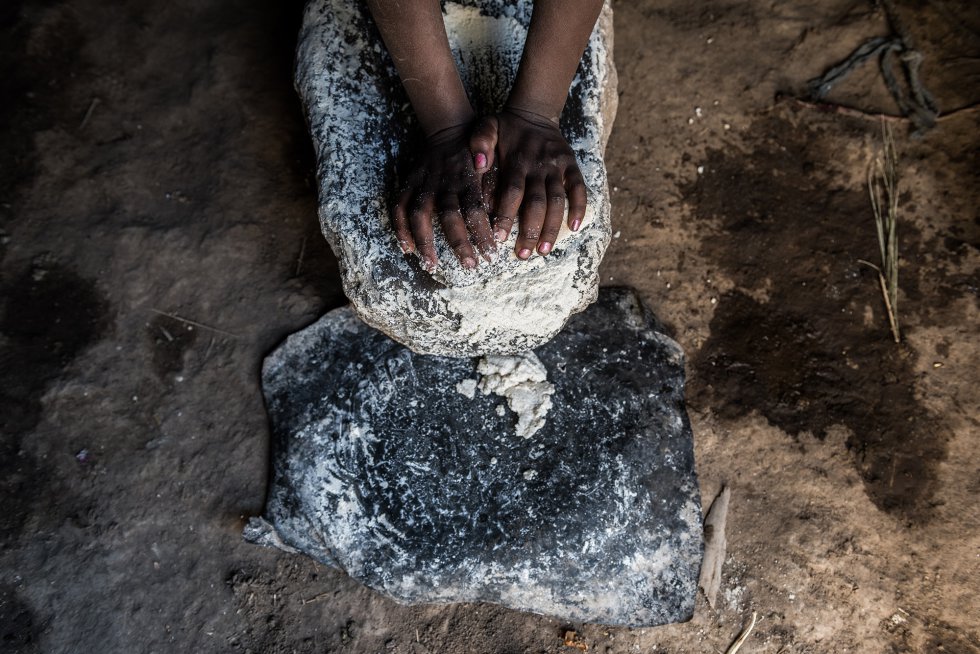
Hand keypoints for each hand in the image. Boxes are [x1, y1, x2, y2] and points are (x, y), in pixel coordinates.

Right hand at [394, 124, 495, 270]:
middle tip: (469, 266)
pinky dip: (400, 228)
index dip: (482, 234)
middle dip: (458, 243)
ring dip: (424, 241)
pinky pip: (400, 206)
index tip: (491, 255)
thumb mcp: (491, 168)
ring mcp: (424, 183)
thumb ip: (494, 191)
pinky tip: (408, 248)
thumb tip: (500, 218)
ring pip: (420, 214)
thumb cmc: (475, 156)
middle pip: (449, 216)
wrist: (450, 130)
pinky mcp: (409, 183)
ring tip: (431, 264)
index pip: (476, 210)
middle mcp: (445, 183)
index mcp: (468, 180)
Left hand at [470, 107, 586, 258]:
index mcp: (517, 160)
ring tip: (543, 250)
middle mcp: (539, 165)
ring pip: (557, 201)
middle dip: (530, 230)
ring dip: (551, 227)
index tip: (500, 238)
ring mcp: (557, 166)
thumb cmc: (505, 127)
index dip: (507, 215)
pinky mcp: (571, 166)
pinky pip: (579, 188)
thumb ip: (480, 143)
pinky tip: (574, 228)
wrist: (534, 111)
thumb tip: (478, 165)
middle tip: (523, 255)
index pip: (512, 192)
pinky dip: (579, 208)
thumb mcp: (487, 127)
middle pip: (536, 202)